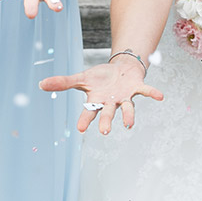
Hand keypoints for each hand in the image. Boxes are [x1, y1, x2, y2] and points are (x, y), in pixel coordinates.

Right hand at [40, 61, 162, 134]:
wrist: (121, 68)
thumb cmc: (101, 78)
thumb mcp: (82, 79)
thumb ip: (63, 83)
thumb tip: (41, 84)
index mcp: (97, 100)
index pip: (90, 112)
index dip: (86, 120)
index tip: (81, 129)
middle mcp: (112, 102)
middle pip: (108, 113)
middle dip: (107, 122)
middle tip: (105, 132)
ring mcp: (125, 96)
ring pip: (127, 108)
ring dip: (129, 116)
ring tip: (129, 125)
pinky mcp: (137, 87)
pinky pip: (145, 91)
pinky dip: (152, 93)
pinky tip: (160, 97)